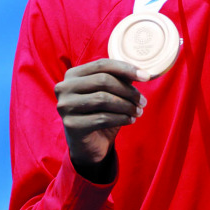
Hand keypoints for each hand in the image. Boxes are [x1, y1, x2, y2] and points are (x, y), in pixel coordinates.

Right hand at [55, 59, 147, 181]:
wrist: (88, 144)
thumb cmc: (100, 113)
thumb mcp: (111, 94)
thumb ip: (120, 80)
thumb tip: (142, 73)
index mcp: (73, 75)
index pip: (102, 65)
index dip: (126, 69)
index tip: (146, 77)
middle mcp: (64, 88)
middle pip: (103, 81)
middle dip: (129, 91)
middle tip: (143, 101)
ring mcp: (65, 106)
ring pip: (103, 99)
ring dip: (127, 106)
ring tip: (138, 112)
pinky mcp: (71, 124)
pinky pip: (103, 118)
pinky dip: (121, 118)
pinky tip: (130, 120)